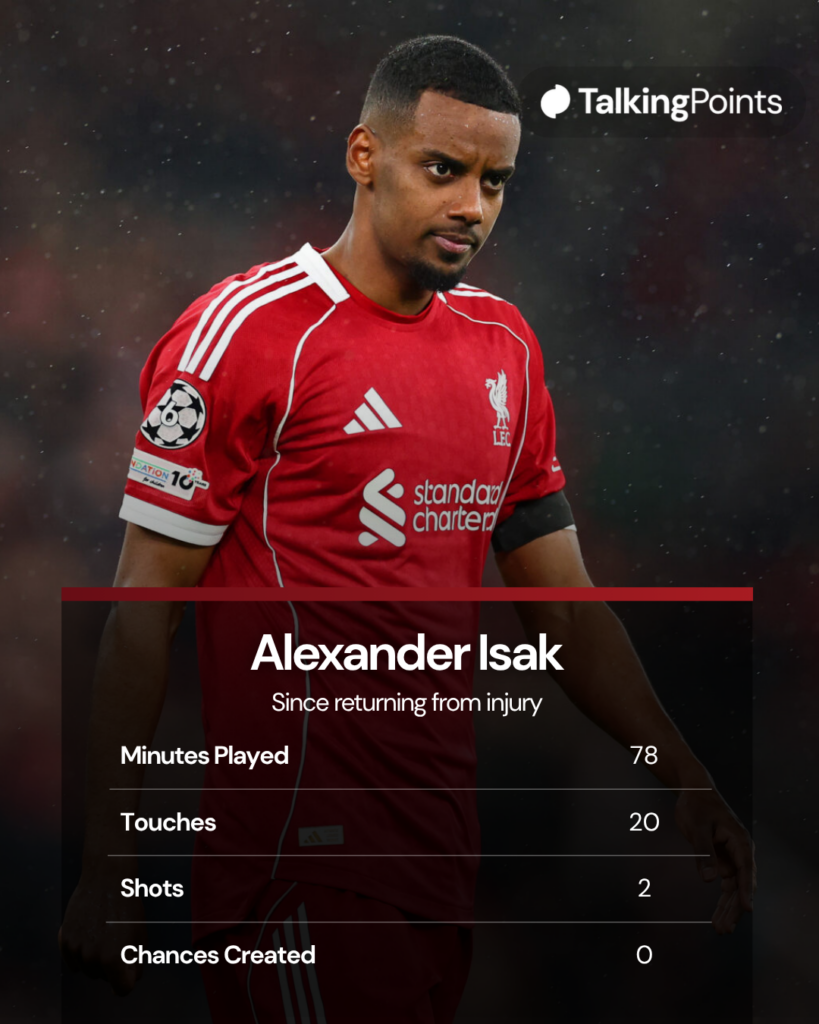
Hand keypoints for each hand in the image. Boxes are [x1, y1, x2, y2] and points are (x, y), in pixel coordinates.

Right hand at [59, 865, 146, 995]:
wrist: (106, 878)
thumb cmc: (127, 904)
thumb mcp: (140, 933)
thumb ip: (136, 960)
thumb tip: (130, 977)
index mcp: (114, 959)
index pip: (122, 989)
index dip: (127, 980)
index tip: (128, 970)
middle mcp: (93, 959)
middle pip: (104, 977)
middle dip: (112, 964)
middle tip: (117, 938)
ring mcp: (76, 950)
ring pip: (88, 969)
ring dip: (96, 958)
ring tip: (104, 932)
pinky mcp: (64, 940)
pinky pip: (72, 961)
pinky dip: (80, 952)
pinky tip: (90, 933)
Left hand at [674, 788, 755, 933]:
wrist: (695, 792)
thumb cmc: (697, 805)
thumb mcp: (697, 827)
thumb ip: (703, 853)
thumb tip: (708, 880)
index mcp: (740, 840)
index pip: (746, 870)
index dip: (746, 890)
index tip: (747, 909)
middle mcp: (741, 851)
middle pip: (741, 884)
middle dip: (734, 908)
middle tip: (723, 929)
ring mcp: (733, 857)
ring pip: (734, 888)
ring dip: (728, 908)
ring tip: (720, 928)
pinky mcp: (724, 859)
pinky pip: (726, 883)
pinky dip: (722, 899)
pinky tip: (718, 915)